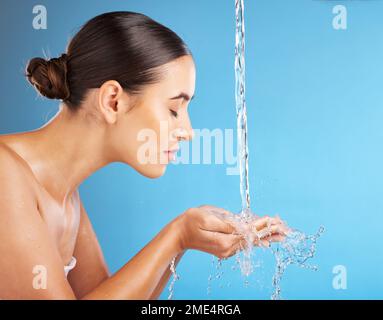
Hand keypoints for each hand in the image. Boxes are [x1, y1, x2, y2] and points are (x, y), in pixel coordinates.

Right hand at [173, 205, 287, 258]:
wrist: (179, 234)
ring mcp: (227, 250)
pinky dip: (256, 239)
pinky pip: (245, 243)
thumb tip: (246, 226)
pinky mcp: (226, 248)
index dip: (263, 225)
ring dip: (266, 236)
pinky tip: (266, 239)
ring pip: (251, 243)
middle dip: (270, 232)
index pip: (249, 232)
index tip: (275, 220)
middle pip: (253, 239)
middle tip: (286, 229)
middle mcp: (228, 248)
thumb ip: (228, 223)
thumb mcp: (208, 217)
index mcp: (225, 240)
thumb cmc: (191, 221)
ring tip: (281, 233)